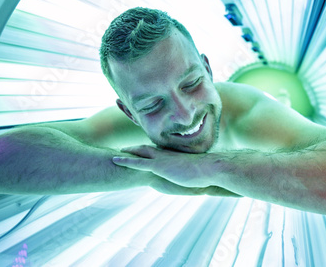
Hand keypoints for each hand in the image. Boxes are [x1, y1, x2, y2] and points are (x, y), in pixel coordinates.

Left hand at [114, 145, 237, 196]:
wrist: (209, 169)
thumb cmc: (207, 172)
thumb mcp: (198, 172)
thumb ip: (193, 172)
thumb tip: (196, 176)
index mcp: (175, 156)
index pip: (159, 151)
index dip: (150, 150)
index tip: (143, 149)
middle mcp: (167, 154)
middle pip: (147, 149)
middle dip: (136, 148)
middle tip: (125, 149)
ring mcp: (162, 159)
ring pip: (140, 153)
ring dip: (128, 152)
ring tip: (117, 153)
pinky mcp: (159, 166)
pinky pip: (138, 162)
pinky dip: (126, 160)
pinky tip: (116, 159)